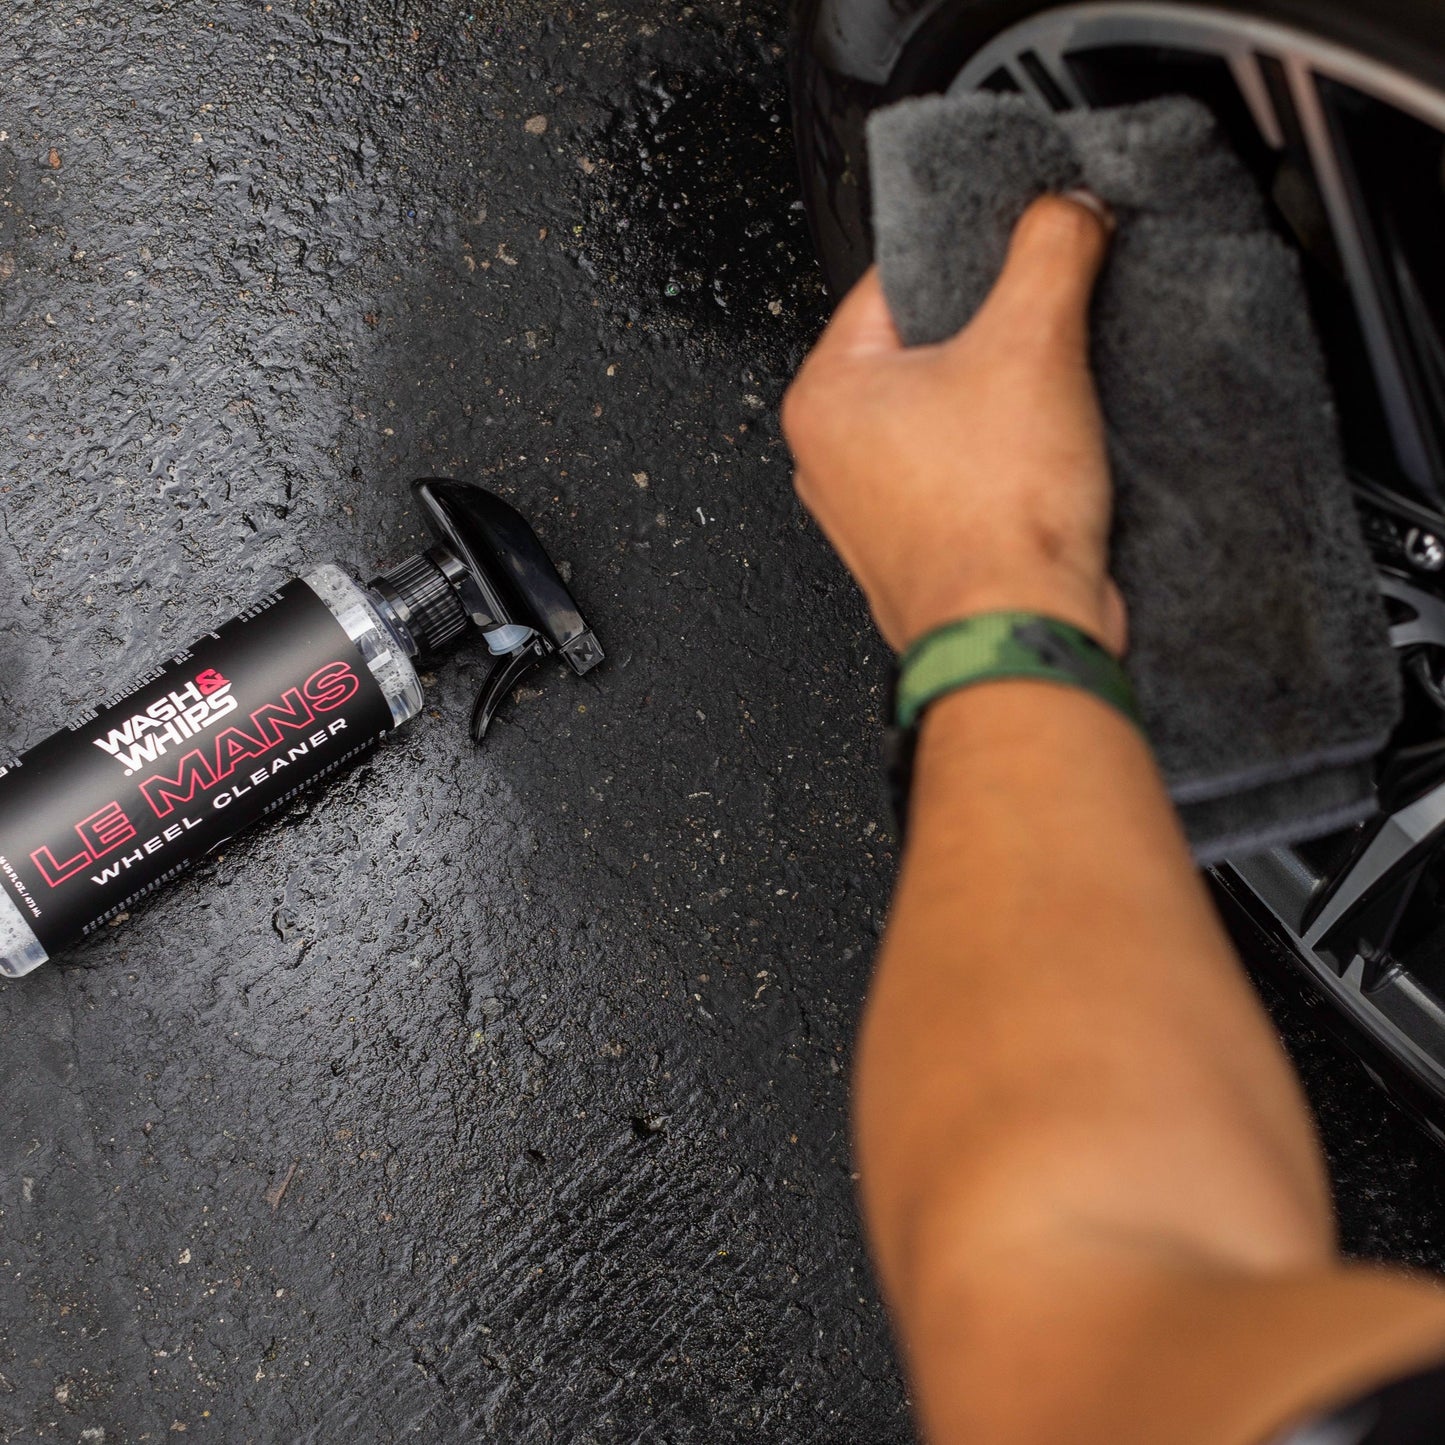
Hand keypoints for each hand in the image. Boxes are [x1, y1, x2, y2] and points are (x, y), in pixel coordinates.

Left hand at [782, 193, 1125, 655]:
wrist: (1019, 636)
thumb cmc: (993, 526)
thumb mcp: (1034, 343)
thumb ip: (1052, 247)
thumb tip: (1066, 206)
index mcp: (823, 396)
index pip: (895, 278)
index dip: (973, 254)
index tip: (1024, 246)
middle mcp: (830, 455)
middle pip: (925, 347)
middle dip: (993, 333)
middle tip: (1046, 332)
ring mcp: (870, 507)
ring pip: (948, 412)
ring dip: (1006, 398)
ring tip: (1048, 406)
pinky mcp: (918, 544)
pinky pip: (964, 470)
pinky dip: (1004, 457)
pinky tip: (1043, 461)